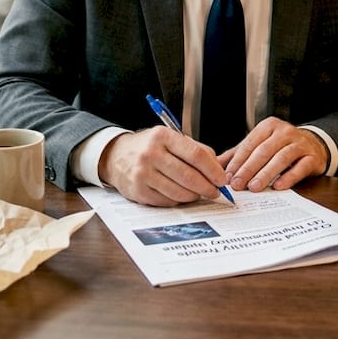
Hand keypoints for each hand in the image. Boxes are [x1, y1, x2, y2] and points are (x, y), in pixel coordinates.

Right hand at [97, 127, 228, 205]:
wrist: (115, 156)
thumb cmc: (149, 147)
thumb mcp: (170, 138)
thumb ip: (195, 149)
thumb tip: (217, 167)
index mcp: (163, 136)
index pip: (196, 155)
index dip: (213, 170)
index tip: (222, 179)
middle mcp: (151, 154)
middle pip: (189, 176)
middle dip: (207, 187)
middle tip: (215, 191)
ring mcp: (143, 174)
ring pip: (179, 192)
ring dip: (194, 196)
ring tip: (199, 193)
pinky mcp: (138, 191)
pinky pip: (167, 201)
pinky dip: (179, 201)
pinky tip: (181, 195)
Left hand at [218, 117, 327, 192]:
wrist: (314, 145)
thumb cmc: (281, 146)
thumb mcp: (260, 145)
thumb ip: (239, 154)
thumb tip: (215, 165)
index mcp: (268, 126)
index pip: (250, 144)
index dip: (238, 161)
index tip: (228, 176)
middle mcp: (284, 132)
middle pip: (263, 151)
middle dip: (249, 169)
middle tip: (238, 184)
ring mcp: (300, 143)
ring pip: (281, 158)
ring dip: (266, 174)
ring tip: (254, 187)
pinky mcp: (312, 157)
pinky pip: (300, 168)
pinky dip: (288, 178)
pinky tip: (278, 187)